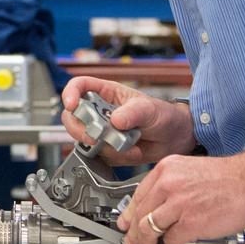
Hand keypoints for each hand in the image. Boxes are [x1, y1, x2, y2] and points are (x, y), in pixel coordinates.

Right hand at [60, 77, 195, 165]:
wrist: (174, 139)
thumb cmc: (163, 115)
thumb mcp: (149, 109)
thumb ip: (133, 112)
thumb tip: (116, 120)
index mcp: (106, 93)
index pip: (79, 87)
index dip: (70, 94)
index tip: (72, 105)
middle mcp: (99, 112)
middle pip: (73, 118)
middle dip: (83, 129)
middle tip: (99, 136)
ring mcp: (101, 131)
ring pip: (85, 140)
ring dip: (105, 146)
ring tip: (129, 144)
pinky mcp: (105, 150)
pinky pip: (99, 156)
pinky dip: (114, 157)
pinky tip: (131, 151)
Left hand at [116, 142, 244, 243]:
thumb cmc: (230, 177)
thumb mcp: (190, 170)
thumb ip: (172, 186)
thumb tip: (159, 207)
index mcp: (166, 169)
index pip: (138, 195)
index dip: (130, 214)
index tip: (126, 224)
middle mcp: (168, 184)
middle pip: (140, 214)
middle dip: (134, 234)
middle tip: (133, 243)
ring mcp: (178, 203)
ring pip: (149, 229)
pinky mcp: (191, 222)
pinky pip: (171, 241)